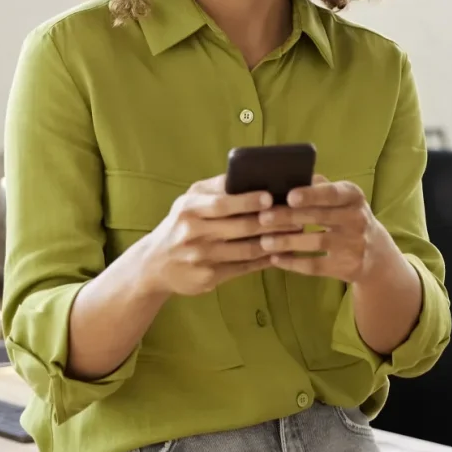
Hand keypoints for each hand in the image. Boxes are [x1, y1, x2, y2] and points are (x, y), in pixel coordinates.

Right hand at [142, 176, 304, 297]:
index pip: (221, 204)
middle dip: (271, 222)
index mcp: (189, 209)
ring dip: (274, 242)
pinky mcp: (208, 278)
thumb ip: (216, 188)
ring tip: (296, 233)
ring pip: (246, 250)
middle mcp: (193, 234)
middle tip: (297, 215)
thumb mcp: (189, 201)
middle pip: (239, 228)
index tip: (270, 197)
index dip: (247, 201)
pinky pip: (243, 268)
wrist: (154, 263)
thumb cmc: (181, 224)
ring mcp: (201, 258)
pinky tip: (281, 253)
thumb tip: (249, 172)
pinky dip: (264, 261)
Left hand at [257, 175, 397, 282]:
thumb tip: (292, 173)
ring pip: (316, 242)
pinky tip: (275, 259)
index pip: (332, 193)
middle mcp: (357, 219)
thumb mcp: (343, 198)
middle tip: (263, 218)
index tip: (289, 196)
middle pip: (319, 217)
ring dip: (287, 242)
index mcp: (354, 196)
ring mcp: (353, 245)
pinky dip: (294, 263)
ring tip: (264, 241)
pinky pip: (316, 265)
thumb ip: (320, 187)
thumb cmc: (347, 217)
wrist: (376, 254)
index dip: (311, 195)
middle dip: (289, 217)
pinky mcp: (347, 267)